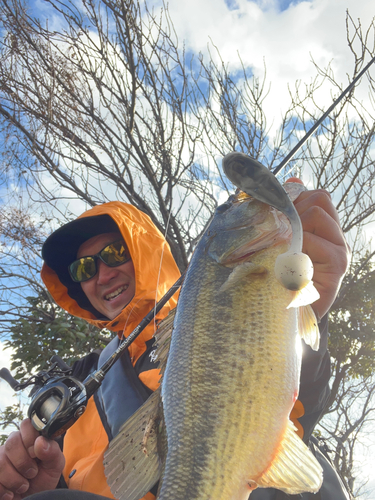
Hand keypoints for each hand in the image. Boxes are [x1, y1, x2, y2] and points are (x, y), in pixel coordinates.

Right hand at [0, 418, 64, 498]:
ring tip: (24, 485)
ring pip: (1, 461)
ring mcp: (0, 458)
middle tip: (32, 473)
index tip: (36, 454)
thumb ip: (52, 451)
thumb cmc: (43, 479)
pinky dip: (4, 490)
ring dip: (15, 479)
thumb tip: (40, 441)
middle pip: (12, 441)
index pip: (26, 424)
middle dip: (23, 462)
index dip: (31, 439)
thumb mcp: (54, 466)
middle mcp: (14, 444)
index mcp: (30, 438)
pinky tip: (11, 493)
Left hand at [288, 180, 349, 318]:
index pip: (318, 196)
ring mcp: (340, 250)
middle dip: (294, 210)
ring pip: (316, 214)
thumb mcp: (281, 241)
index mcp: (324, 229)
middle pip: (320, 199)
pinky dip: (296, 247)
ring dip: (294, 227)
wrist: (288, 313)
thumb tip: (294, 179)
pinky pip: (314, 240)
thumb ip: (289, 213)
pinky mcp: (337, 266)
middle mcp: (336, 237)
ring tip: (284, 248)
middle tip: (281, 232)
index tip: (278, 215)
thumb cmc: (281, 276)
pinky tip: (289, 264)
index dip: (296, 199)